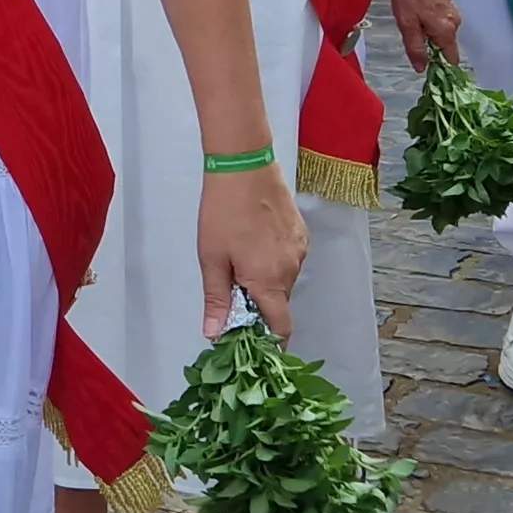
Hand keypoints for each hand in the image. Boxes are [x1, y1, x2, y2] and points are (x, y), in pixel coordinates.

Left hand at [197, 164, 305, 339]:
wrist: (243, 166)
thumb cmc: (223, 210)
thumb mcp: (212, 258)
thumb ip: (217, 299)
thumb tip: (215, 333)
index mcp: (269, 280)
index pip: (281, 327)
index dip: (271, 342)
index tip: (256, 346)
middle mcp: (291, 269)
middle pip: (279, 303)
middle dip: (259, 306)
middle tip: (233, 293)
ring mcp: (299, 250)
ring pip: (283, 281)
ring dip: (265, 282)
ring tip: (240, 261)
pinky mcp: (300, 234)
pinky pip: (289, 260)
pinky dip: (273, 263)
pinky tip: (253, 245)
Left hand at [389, 0, 462, 72]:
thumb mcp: (407, 24)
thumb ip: (415, 48)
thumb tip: (421, 68)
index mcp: (446, 31)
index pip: (452, 59)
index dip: (441, 67)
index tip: (429, 69)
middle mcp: (454, 23)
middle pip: (446, 47)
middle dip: (431, 49)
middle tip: (413, 42)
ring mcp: (453, 13)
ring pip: (443, 35)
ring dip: (429, 36)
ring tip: (412, 25)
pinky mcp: (447, 5)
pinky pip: (441, 23)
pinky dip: (431, 25)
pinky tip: (417, 16)